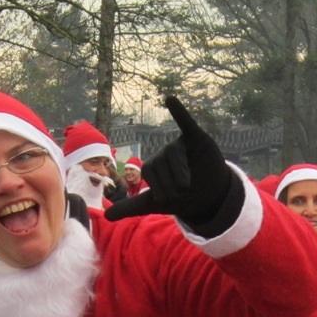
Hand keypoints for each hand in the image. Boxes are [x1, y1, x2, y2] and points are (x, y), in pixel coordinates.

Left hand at [104, 96, 234, 229]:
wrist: (209, 198)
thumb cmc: (181, 199)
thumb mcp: (153, 204)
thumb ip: (130, 207)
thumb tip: (106, 217)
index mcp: (153, 165)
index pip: (149, 172)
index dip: (160, 189)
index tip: (169, 199)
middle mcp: (165, 153)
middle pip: (162, 163)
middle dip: (172, 183)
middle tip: (183, 192)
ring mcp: (181, 145)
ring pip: (174, 154)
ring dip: (181, 173)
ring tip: (189, 184)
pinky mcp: (196, 139)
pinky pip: (185, 122)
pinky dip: (179, 111)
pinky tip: (170, 99)